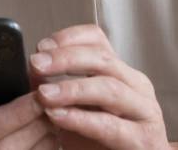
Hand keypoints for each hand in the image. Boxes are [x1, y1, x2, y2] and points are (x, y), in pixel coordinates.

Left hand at [29, 25, 168, 149]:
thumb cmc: (102, 143)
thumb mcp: (77, 110)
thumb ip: (57, 91)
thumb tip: (32, 72)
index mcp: (120, 73)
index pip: (98, 40)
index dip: (69, 38)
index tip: (42, 46)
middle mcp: (136, 86)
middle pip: (102, 59)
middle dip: (65, 59)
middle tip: (36, 64)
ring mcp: (144, 111)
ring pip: (109, 88)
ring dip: (72, 88)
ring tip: (44, 94)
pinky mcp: (143, 139)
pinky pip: (110, 125)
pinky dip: (81, 119)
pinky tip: (59, 117)